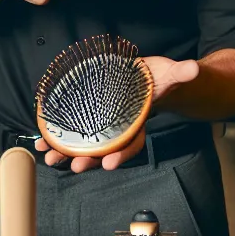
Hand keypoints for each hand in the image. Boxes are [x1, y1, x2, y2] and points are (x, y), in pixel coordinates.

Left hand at [37, 55, 199, 171]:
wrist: (149, 77)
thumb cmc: (162, 78)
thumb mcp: (173, 73)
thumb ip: (182, 73)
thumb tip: (192, 69)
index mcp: (140, 122)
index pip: (132, 142)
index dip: (121, 154)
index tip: (109, 164)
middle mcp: (120, 127)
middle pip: (105, 148)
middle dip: (90, 159)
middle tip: (75, 166)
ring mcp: (104, 123)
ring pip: (85, 143)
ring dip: (67, 152)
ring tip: (49, 157)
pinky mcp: (91, 115)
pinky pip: (73, 128)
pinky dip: (57, 136)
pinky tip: (42, 140)